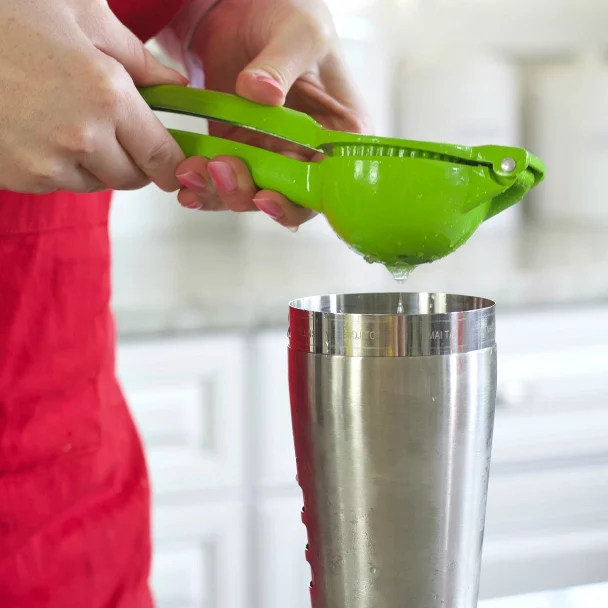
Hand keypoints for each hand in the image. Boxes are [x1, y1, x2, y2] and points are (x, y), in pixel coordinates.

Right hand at [0, 0, 187, 193]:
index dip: (172, 164)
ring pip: (94, 182)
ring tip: (65, 115)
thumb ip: (140, 59)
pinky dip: (58, 164)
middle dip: (133, 159)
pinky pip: (56, 182)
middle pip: (132, 179)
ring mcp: (42, 163)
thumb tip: (176, 88)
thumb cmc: (7, 9)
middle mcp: (79, 139)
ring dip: (94, 161)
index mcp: (107, 96)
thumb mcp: (82, 12)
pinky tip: (36, 125)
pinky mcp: (14, 177)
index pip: (162, 158)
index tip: (173, 162)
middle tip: (117, 127)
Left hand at [176, 0, 371, 229]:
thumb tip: (262, 93)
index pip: (330, 185)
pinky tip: (187, 181)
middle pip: (287, 200)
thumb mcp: (299, 32)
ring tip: (194, 170)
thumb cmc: (290, 17)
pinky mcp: (239, 152)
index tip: (268, 195)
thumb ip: (282, 64)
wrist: (245, 11)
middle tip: (222, 170)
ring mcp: (272, 157)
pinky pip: (223, 182)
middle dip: (251, 194)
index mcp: (340, 135)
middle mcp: (308, 154)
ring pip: (250, 195)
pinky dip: (204, 186)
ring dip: (220, 192)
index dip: (300, 201)